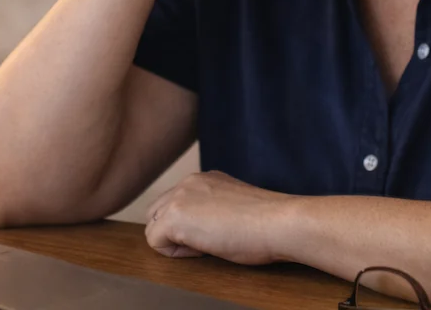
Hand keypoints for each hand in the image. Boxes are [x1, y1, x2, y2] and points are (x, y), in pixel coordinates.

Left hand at [144, 171, 290, 264]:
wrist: (278, 222)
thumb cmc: (266, 223)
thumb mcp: (234, 206)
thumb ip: (213, 207)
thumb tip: (203, 226)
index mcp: (204, 179)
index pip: (175, 203)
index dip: (189, 226)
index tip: (215, 232)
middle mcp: (188, 182)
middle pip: (156, 212)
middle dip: (173, 231)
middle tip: (207, 242)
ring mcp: (179, 197)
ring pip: (153, 225)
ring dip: (174, 241)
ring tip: (207, 244)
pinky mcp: (175, 216)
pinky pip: (154, 240)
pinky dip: (174, 252)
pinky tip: (203, 249)